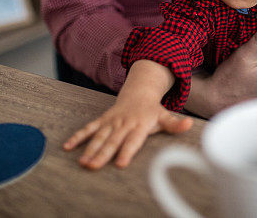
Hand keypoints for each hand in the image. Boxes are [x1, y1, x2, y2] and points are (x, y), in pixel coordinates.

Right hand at [63, 93, 191, 169]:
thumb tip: (189, 124)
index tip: (120, 164)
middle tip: (94, 166)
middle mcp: (124, 123)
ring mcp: (112, 121)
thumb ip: (175, 124)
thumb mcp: (166, 115)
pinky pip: (89, 128)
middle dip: (103, 154)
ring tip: (82, 162)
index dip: (127, 151)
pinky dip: (78, 136)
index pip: (133, 140)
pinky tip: (67, 147)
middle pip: (113, 141)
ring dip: (89, 148)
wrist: (139, 91)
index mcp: (139, 124)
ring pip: (99, 136)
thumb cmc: (152, 110)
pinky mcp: (103, 120)